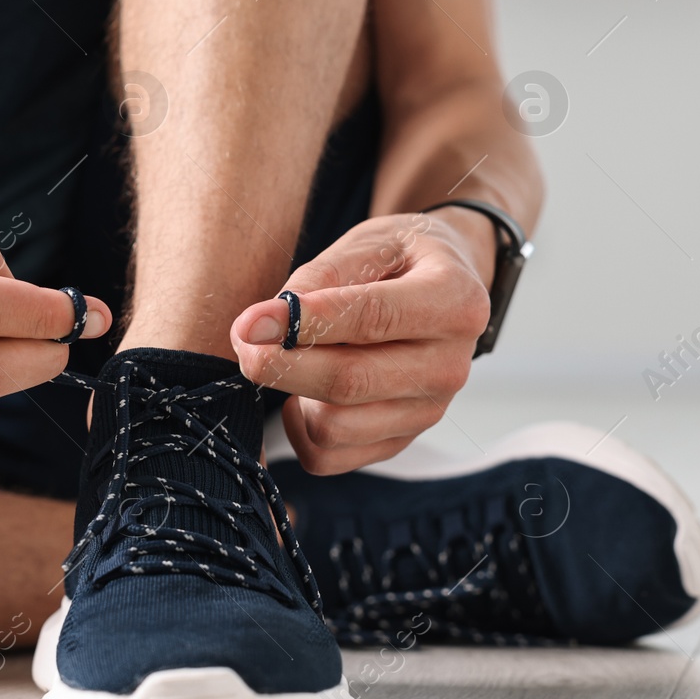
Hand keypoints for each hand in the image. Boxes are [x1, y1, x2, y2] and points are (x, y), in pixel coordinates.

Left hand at [230, 211, 491, 473]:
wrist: (443, 291)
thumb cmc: (401, 260)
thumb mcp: (370, 243)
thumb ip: (321, 276)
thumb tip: (264, 325)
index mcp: (455, 302)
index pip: (372, 320)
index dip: (304, 324)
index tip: (250, 322)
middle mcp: (450, 367)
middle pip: (350, 382)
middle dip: (282, 364)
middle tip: (243, 339)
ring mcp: (429, 412)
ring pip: (333, 426)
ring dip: (293, 393)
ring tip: (290, 357)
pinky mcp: (400, 442)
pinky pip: (327, 456)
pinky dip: (299, 427)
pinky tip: (303, 393)